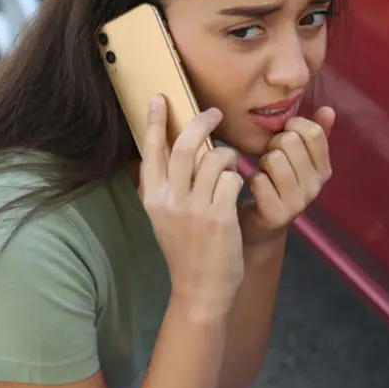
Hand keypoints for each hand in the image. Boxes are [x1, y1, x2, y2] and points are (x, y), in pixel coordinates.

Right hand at [139, 96, 245, 318]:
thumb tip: (171, 149)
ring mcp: (194, 209)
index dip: (154, 122)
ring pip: (214, 159)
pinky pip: (232, 179)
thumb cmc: (187, 251)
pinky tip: (237, 188)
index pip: (150, 151)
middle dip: (201, 122)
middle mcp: (169, 200)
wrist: (201, 289)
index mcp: (152, 198)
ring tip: (230, 164)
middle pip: (184, 146)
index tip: (159, 98)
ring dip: (227, 155)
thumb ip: (166, 187)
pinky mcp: (219, 217)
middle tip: (215, 112)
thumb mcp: (164, 218)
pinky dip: (238, 178)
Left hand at [240, 106, 336, 247]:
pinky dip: (250, 179)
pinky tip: (254, 188)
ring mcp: (297, 203)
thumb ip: (314, 135)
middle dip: (272, 144)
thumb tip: (329, 109)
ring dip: (261, 162)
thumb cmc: (277, 184)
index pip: (313, 132)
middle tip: (269, 157)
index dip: (293, 125)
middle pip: (290, 141)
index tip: (284, 134)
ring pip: (273, 159)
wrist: (261, 227)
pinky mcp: (276, 215)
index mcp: (324, 170)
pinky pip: (258, 180)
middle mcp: (315, 187)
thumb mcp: (298, 160)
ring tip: (263, 172)